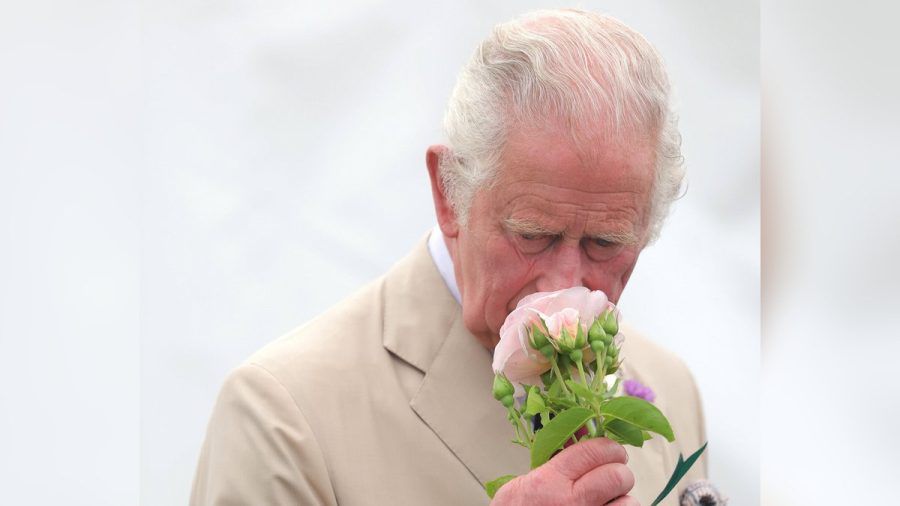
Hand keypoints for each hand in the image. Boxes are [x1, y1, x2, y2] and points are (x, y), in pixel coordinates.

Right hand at [491, 438, 636, 504]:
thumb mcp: (530, 477)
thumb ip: (558, 455)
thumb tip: (585, 430)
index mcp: (551, 480)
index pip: (593, 452)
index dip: (608, 446)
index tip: (610, 449)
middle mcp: (572, 502)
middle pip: (617, 476)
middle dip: (619, 470)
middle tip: (613, 472)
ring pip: (628, 502)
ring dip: (623, 497)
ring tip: (610, 496)